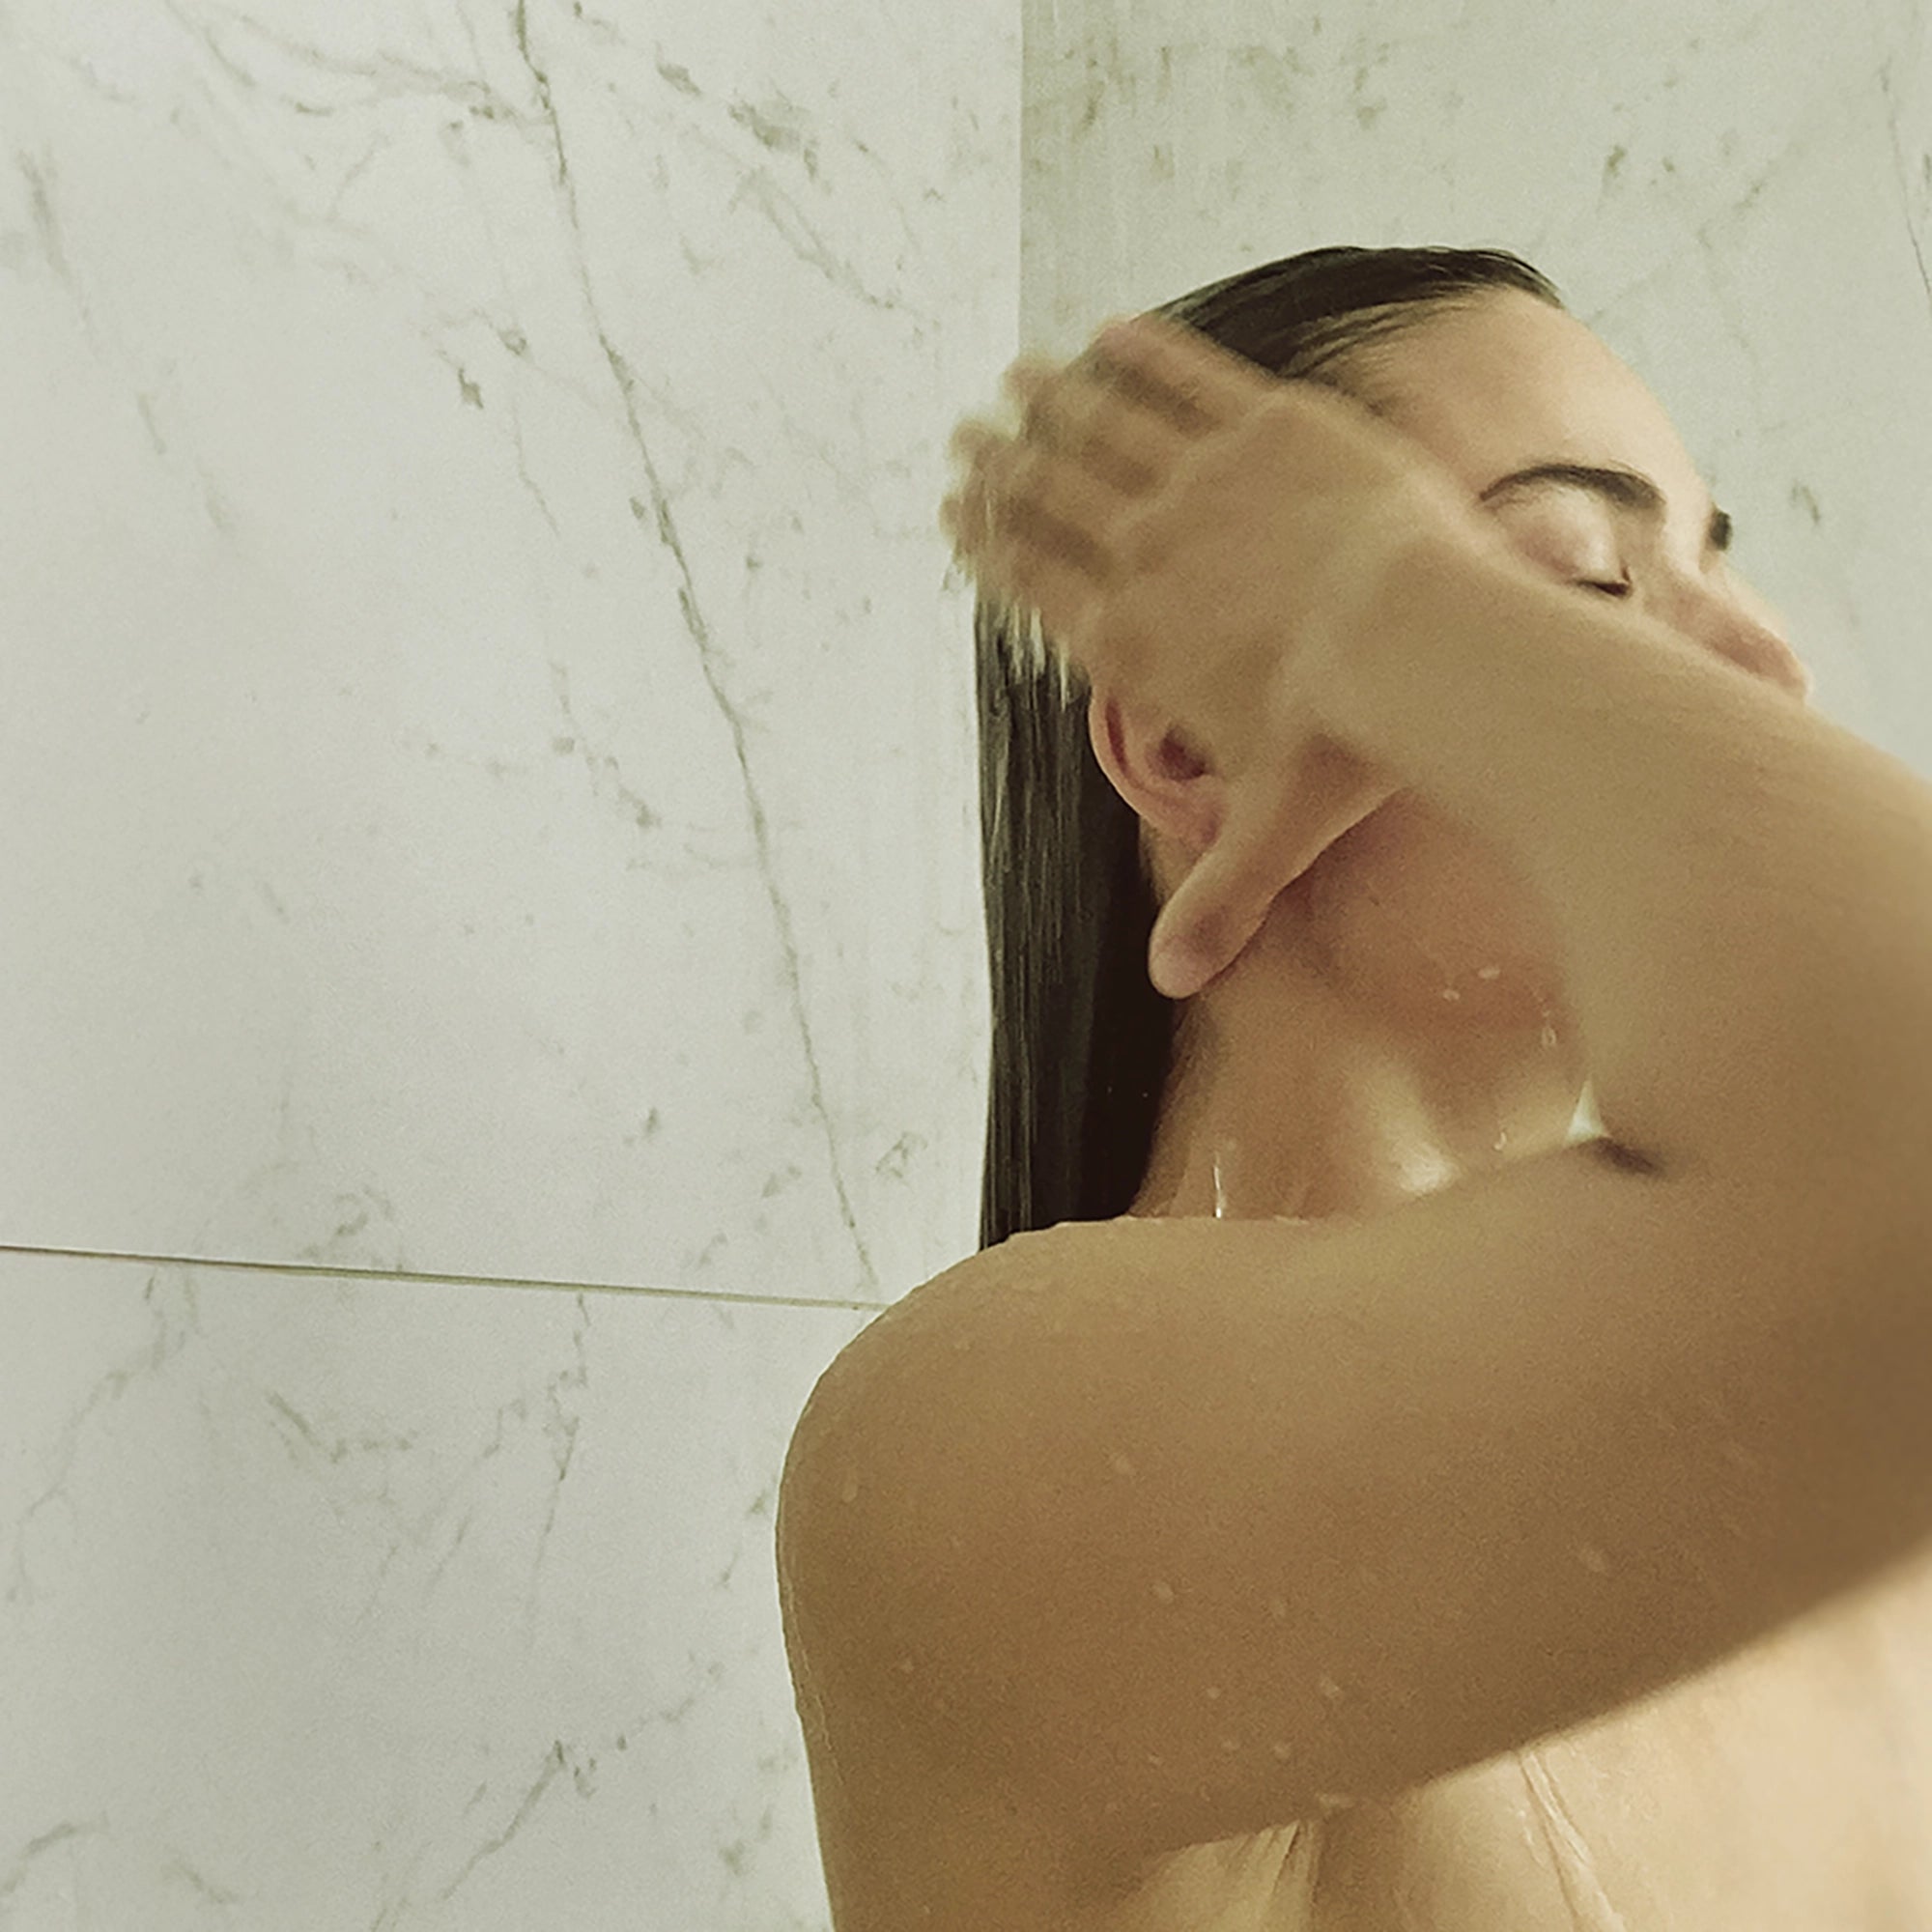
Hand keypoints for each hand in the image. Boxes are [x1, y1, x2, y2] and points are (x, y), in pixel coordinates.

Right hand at [941, 312, 1482, 998]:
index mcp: (1131, 640)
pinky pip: (1187, 378)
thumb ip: (1219, 897)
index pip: (1035, 578)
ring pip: (1105, 429)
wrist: (1424, 644)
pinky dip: (1145, 356)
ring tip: (1018, 379)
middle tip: (965, 437)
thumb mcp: (1274, 830)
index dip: (989, 541)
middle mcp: (1147, 555)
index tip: (956, 512)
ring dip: (1054, 402)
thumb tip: (1173, 984)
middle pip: (1051, 497)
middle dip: (1002, 464)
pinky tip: (1112, 334)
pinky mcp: (1267, 426)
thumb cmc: (1348, 742)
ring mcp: (1201, 484)